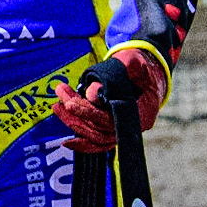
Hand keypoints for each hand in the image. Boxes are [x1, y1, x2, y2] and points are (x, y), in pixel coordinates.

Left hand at [52, 49, 167, 153]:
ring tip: (58, 105)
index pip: (111, 118)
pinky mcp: (115, 130)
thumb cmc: (141, 67)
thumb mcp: (132, 62)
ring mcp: (124, 129)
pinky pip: (99, 143)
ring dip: (73, 122)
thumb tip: (93, 92)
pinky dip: (83, 143)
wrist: (149, 74)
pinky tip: (67, 141)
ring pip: (96, 135)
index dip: (89, 113)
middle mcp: (134, 125)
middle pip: (100, 129)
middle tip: (60, 99)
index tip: (70, 104)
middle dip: (76, 115)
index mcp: (142, 111)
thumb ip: (115, 74)